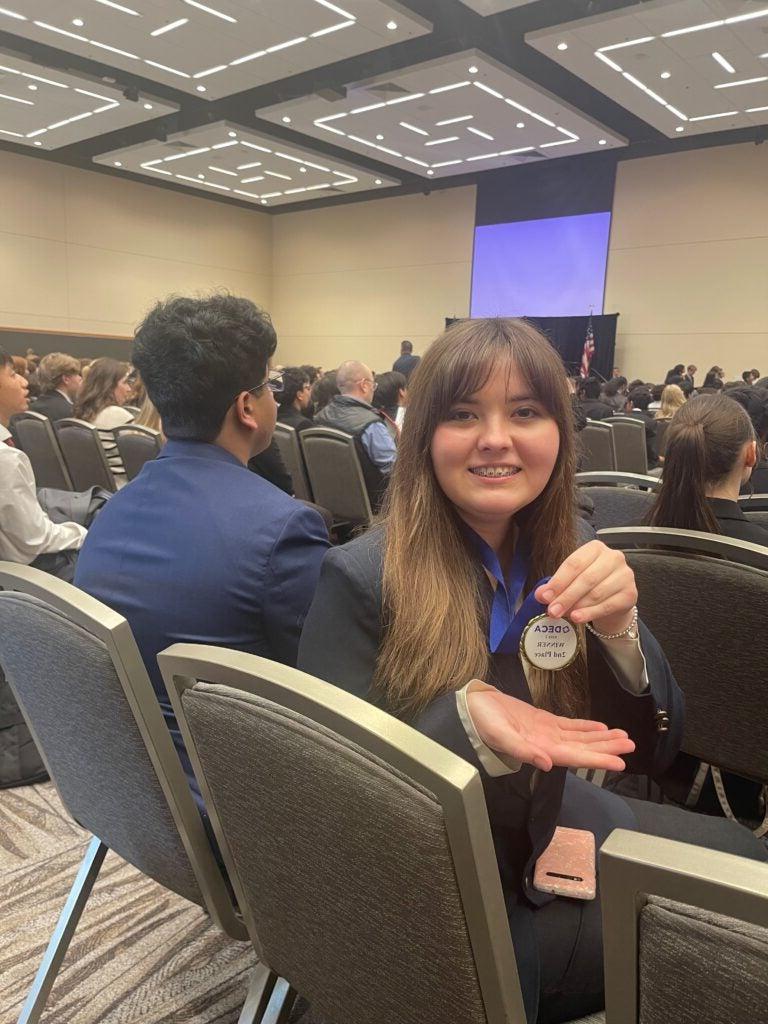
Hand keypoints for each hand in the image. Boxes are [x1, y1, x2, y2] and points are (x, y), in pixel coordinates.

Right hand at [467, 688, 634, 772]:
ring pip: (579, 737)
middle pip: (582, 747)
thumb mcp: (499, 735)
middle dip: (607, 747)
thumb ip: (522, 750)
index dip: (597, 759)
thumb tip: (546, 764)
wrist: (470, 706)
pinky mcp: (541, 720)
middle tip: (631, 745)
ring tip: (623, 736)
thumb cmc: (481, 721)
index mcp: (539, 748)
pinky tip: (600, 727)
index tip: (619, 762)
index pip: (574, 757)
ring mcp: (545, 732)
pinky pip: (568, 725)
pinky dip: (585, 727)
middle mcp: (547, 743)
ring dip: (601, 738)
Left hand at [534, 540, 637, 634]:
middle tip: (552, 611)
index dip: (558, 581)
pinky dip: (590, 613)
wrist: (614, 599)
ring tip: (563, 615)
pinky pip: (608, 605)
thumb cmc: (590, 584)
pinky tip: (578, 618)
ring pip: (596, 592)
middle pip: (586, 579)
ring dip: (577, 606)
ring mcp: (625, 575)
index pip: (574, 563)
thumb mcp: (571, 580)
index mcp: (595, 548)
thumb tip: (540, 594)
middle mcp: (613, 557)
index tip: (544, 597)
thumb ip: (556, 585)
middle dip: (566, 596)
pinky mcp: (631, 593)